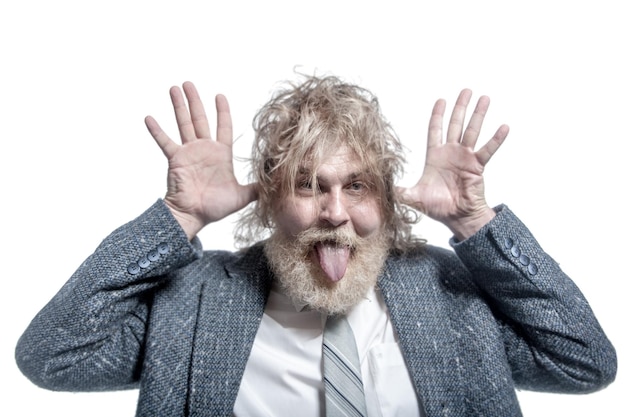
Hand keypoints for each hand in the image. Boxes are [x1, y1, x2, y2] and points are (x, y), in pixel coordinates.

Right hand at [145, 82, 256, 238]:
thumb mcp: (242, 196)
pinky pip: (165, 142)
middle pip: (200, 119)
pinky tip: (149, 118)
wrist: (194, 216)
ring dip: (179, 106)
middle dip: (195, 101)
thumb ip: (257, 187)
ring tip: (174, 88)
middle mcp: (204, 149)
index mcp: (220, 154)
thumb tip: (276, 183)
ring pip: (183, 124)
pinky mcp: (176, 159)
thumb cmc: (215, 207)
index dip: (222, 111)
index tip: (220, 96)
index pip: (223, 127)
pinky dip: (157, 131)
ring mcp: (188, 152)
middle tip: (188, 83)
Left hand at [398, 89, 508, 239]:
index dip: (438, 115)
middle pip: (456, 125)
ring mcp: (466, 158)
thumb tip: (382, 187)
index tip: (441, 100)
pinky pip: (488, 150)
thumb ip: (399, 190)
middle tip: (466, 90)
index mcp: (436, 156)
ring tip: (485, 98)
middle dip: (460, 107)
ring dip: (478, 115)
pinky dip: (496, 139)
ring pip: (472, 131)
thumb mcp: (413, 197)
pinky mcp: (477, 166)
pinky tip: (504, 127)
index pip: (435, 130)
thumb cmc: (437, 207)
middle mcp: (452, 153)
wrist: (456, 218)